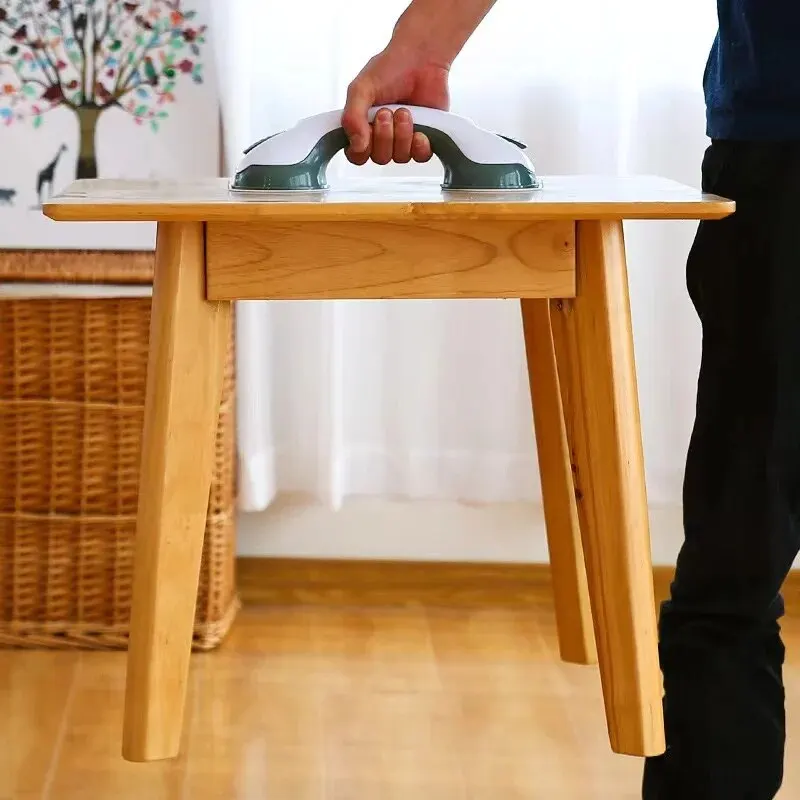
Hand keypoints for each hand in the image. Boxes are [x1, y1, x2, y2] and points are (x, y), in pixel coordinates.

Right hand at [341, 43, 449, 165]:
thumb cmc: (389, 69)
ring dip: (402, 134)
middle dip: (384, 135)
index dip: (362, 148)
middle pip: (379, 158)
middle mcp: (382, 138)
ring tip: (405, 111)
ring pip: (400, 157)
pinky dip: (419, 146)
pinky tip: (419, 131)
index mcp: (362, 127)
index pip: (357, 156)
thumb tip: (357, 146)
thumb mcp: (361, 89)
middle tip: (388, 111)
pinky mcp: (424, 139)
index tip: (368, 126)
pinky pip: (420, 157)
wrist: (421, 58)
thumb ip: (352, 117)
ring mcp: (403, 140)